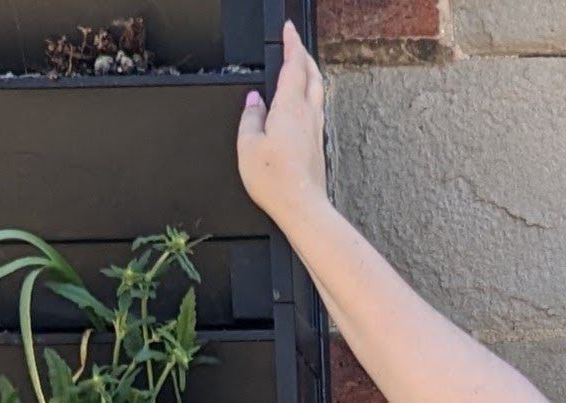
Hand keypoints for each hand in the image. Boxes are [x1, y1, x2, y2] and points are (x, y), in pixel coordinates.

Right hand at [236, 19, 329, 224]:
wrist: (302, 208)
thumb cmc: (276, 181)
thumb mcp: (248, 144)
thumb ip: (251, 117)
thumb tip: (254, 102)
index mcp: (290, 108)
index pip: (294, 65)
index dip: (292, 44)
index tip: (288, 30)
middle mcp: (308, 116)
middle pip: (312, 76)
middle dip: (304, 56)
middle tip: (296, 45)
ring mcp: (315, 131)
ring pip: (317, 93)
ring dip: (310, 75)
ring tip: (301, 69)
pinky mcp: (317, 146)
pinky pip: (315, 111)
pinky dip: (309, 97)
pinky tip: (302, 104)